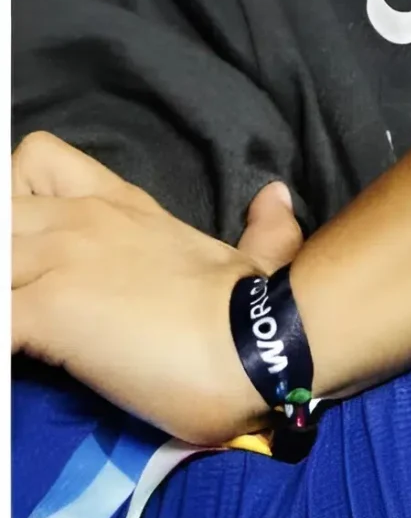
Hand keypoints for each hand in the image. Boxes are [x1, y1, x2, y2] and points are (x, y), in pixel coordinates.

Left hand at [13, 133, 301, 444]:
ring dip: (3, 295)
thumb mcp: (257, 257)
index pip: (31, 160)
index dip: (14, 194)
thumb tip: (275, 196)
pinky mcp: (43, 313)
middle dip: (5, 260)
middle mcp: (80, 222)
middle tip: (26, 296)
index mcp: (120, 204)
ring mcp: (58, 263)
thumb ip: (263, 227)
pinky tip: (23, 357)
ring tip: (25, 326)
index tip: (28, 238)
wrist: (257, 348)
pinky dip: (2, 339)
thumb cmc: (253, 308)